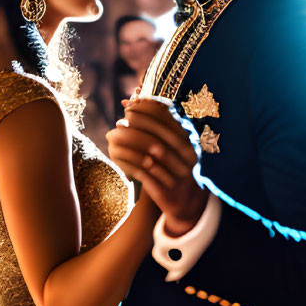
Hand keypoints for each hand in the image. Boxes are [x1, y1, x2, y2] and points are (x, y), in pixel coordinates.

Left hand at [107, 97, 206, 233]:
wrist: (188, 204)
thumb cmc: (175, 168)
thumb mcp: (174, 146)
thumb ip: (155, 125)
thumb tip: (127, 100)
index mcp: (191, 143)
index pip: (171, 121)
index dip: (149, 110)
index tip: (131, 104)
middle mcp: (187, 158)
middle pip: (160, 137)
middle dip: (138, 125)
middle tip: (120, 120)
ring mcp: (177, 175)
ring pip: (150, 155)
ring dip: (129, 143)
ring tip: (114, 135)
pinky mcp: (165, 190)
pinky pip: (143, 173)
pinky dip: (127, 162)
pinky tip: (115, 156)